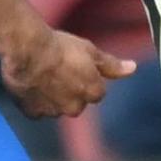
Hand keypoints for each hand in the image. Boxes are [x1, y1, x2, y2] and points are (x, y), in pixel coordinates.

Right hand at [1, 28, 136, 117]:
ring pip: (56, 106)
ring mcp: (53, 112)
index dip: (84, 76)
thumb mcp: (91, 51)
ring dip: (51, 96)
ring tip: (41, 74)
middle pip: (75, 101)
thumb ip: (112, 65)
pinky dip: (34, 100)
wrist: (28, 51)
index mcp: (93, 93)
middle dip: (69, 90)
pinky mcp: (32, 113)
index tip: (73, 64)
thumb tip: (132, 68)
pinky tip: (30, 84)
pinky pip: (36, 109)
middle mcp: (75, 108)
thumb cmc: (61, 47)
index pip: (95, 91)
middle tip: (57, 70)